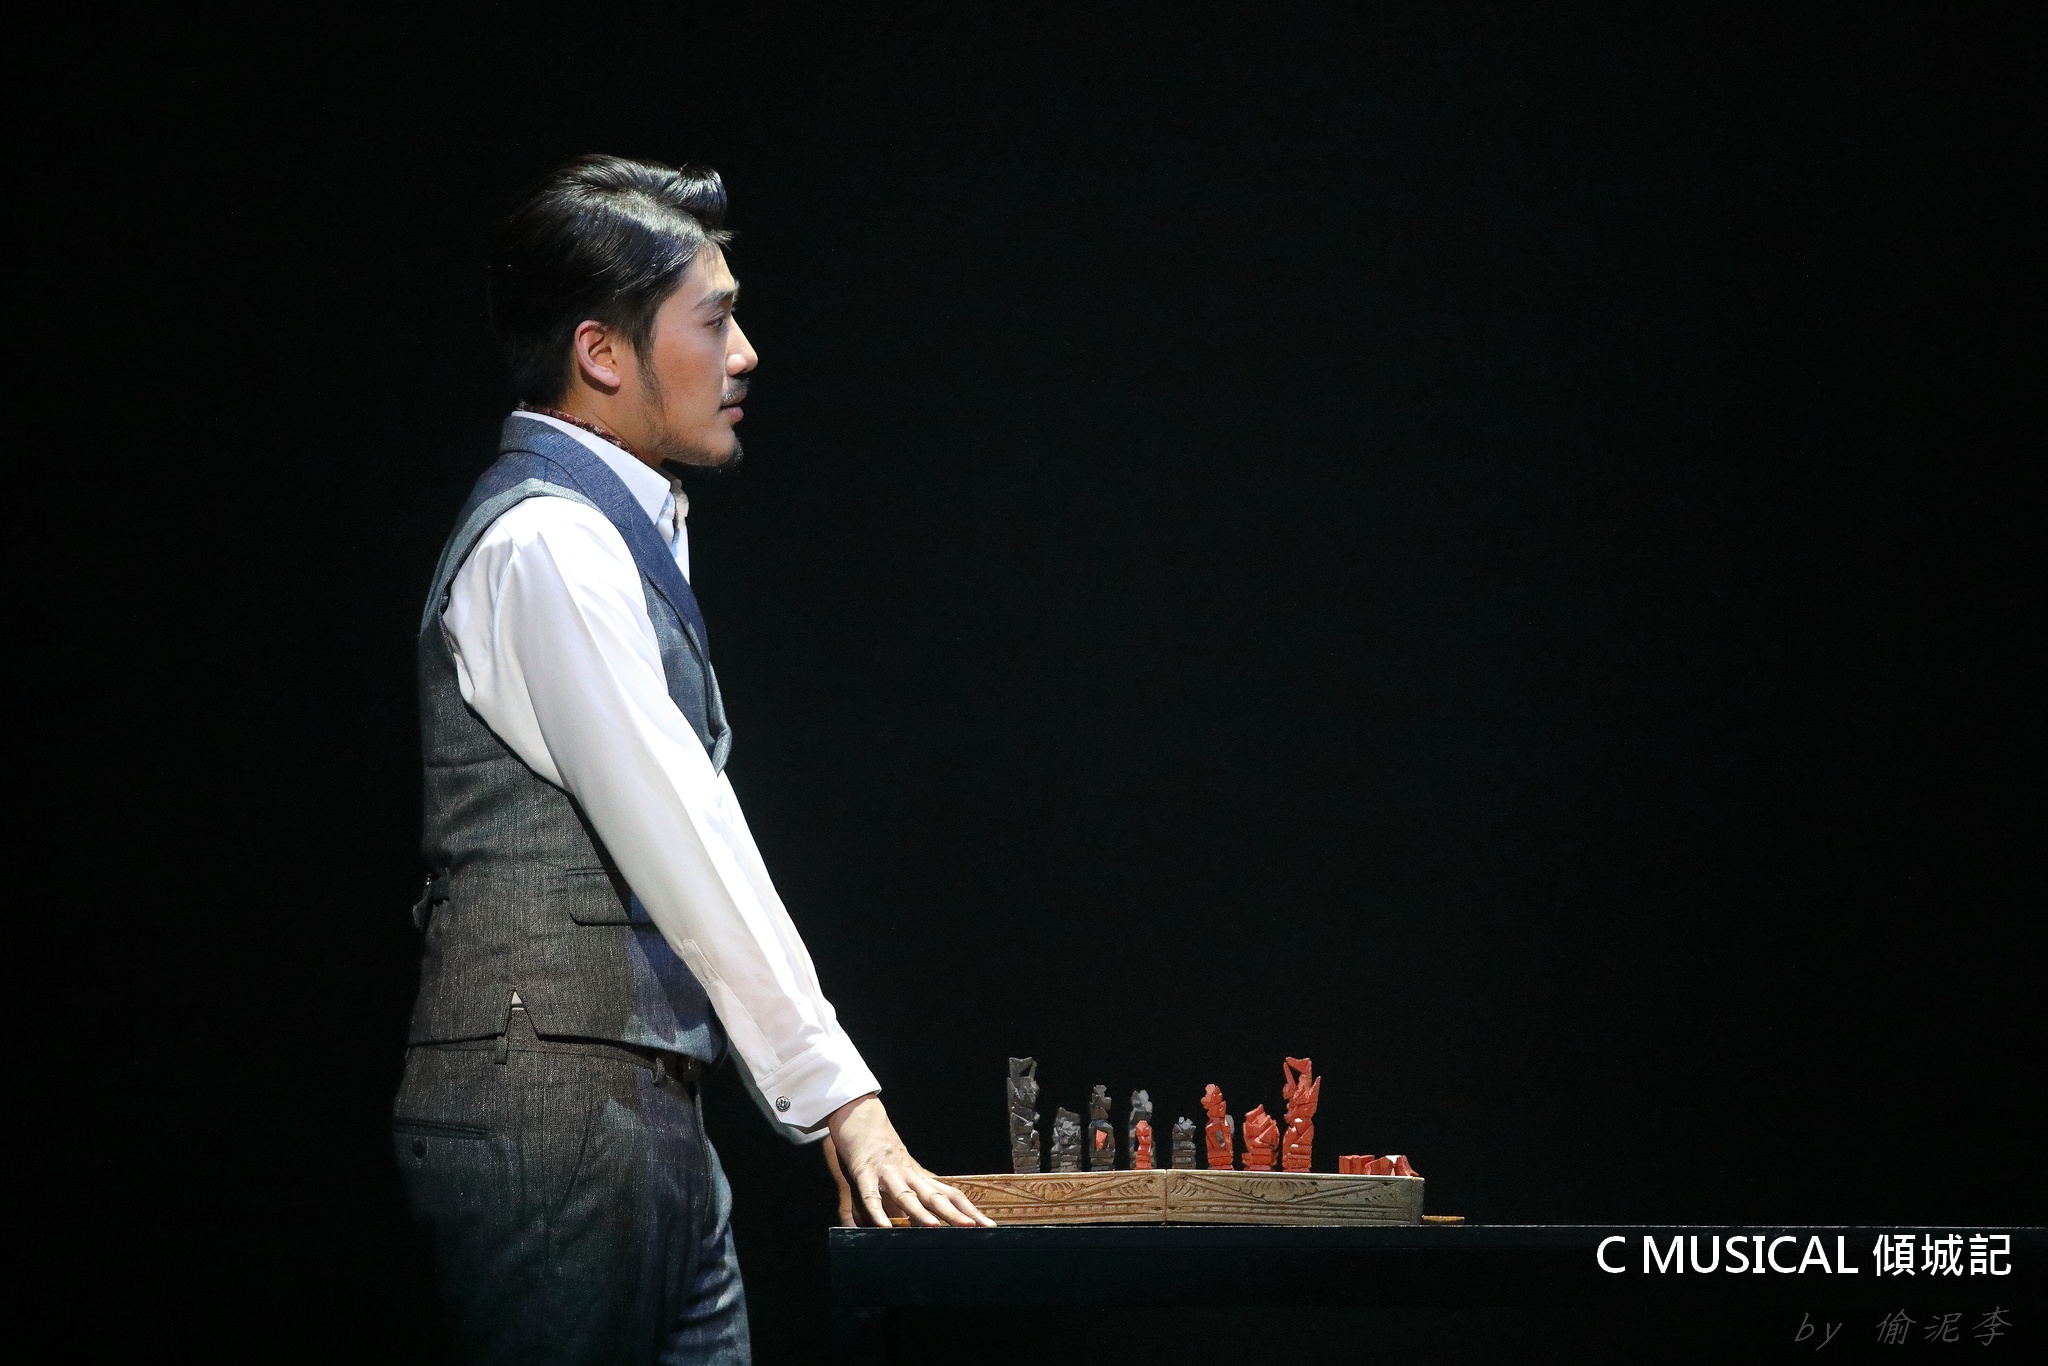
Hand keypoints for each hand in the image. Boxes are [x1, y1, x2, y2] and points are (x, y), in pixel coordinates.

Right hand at [825, 1093, 994, 1227]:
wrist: (861, 1116)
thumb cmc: (883, 1148)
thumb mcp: (904, 1171)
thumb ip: (914, 1194)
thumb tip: (930, 1218)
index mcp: (920, 1176)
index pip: (951, 1194)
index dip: (969, 1210)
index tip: (989, 1226)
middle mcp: (908, 1174)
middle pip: (935, 1197)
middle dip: (953, 1213)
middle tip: (972, 1228)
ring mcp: (887, 1172)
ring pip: (906, 1194)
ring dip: (919, 1211)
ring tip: (933, 1226)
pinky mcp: (864, 1171)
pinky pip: (870, 1195)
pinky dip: (876, 1211)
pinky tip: (883, 1227)